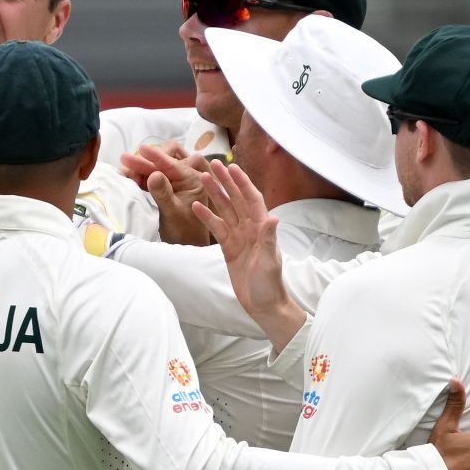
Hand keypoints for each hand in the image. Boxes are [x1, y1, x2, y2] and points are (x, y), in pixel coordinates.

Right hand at [126, 144, 211, 245]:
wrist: (187, 244)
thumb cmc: (184, 231)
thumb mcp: (172, 213)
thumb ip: (163, 194)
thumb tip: (153, 174)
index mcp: (194, 180)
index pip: (172, 164)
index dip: (155, 156)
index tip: (140, 148)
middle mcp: (187, 176)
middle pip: (163, 161)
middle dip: (144, 162)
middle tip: (125, 163)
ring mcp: (178, 181)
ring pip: (157, 167)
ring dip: (141, 168)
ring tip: (125, 172)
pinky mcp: (169, 186)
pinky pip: (154, 176)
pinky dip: (142, 176)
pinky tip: (130, 178)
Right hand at [192, 162, 305, 349]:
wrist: (263, 305)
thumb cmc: (270, 285)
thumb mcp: (269, 262)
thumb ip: (269, 239)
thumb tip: (273, 217)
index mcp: (262, 228)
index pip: (252, 199)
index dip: (242, 182)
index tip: (232, 168)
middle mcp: (251, 228)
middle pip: (236, 199)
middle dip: (225, 182)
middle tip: (212, 164)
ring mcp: (239, 237)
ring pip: (225, 210)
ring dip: (214, 194)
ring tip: (201, 179)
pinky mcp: (229, 247)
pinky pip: (217, 227)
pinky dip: (207, 216)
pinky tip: (195, 206)